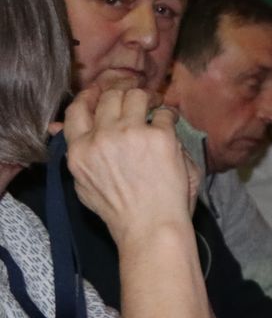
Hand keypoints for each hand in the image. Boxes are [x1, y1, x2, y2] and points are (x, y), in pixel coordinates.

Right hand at [62, 88, 191, 239]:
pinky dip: (168, 116)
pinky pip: (164, 113)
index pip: (76, 110)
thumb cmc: (120, 210)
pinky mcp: (159, 136)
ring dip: (146, 99)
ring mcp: (130, 134)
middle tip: (137, 101)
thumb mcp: (83, 184)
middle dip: (123, 95)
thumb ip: (76, 155)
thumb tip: (56, 128)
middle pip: (109, 97)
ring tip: (154, 108)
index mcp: (79, 151)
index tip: (101, 92)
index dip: (90, 96)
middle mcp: (101, 138)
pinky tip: (170, 125)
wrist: (149, 225)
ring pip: (136, 96)